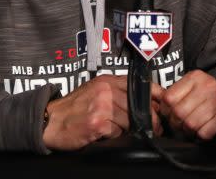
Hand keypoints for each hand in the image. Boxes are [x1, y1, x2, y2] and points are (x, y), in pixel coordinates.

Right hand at [42, 75, 162, 150]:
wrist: (51, 121)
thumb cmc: (74, 108)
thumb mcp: (95, 91)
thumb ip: (117, 92)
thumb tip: (146, 103)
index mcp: (108, 81)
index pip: (141, 85)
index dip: (157, 96)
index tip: (164, 106)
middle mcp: (106, 90)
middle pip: (140, 106)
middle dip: (150, 119)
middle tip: (154, 128)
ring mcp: (102, 105)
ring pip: (130, 120)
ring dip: (128, 129)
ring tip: (118, 131)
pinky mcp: (98, 122)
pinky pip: (117, 132)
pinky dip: (114, 136)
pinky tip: (103, 134)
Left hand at [156, 70, 215, 140]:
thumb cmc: (207, 102)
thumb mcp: (190, 91)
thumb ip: (173, 95)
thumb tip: (152, 101)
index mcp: (195, 77)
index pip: (169, 97)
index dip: (166, 111)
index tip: (170, 114)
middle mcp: (208, 85)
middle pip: (178, 113)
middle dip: (177, 124)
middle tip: (181, 125)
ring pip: (190, 124)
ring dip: (189, 132)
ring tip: (193, 128)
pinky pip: (203, 133)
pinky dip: (201, 136)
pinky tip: (204, 131)